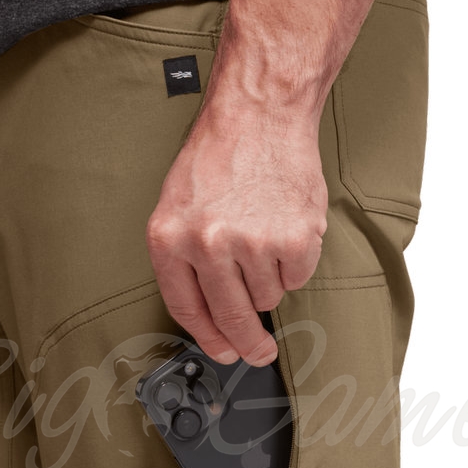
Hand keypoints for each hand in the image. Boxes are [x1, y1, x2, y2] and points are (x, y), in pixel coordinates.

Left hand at [146, 105, 326, 365]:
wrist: (259, 115)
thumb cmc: (218, 157)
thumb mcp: (176, 206)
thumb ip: (184, 259)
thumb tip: (209, 315)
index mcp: (170, 239)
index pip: (187, 309)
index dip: (208, 339)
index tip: (223, 353)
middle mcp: (208, 245)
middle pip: (232, 317)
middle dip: (247, 343)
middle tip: (258, 352)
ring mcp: (253, 244)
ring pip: (268, 297)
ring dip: (269, 280)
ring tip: (264, 238)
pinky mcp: (293, 240)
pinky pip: (297, 278)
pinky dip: (294, 263)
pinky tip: (284, 229)